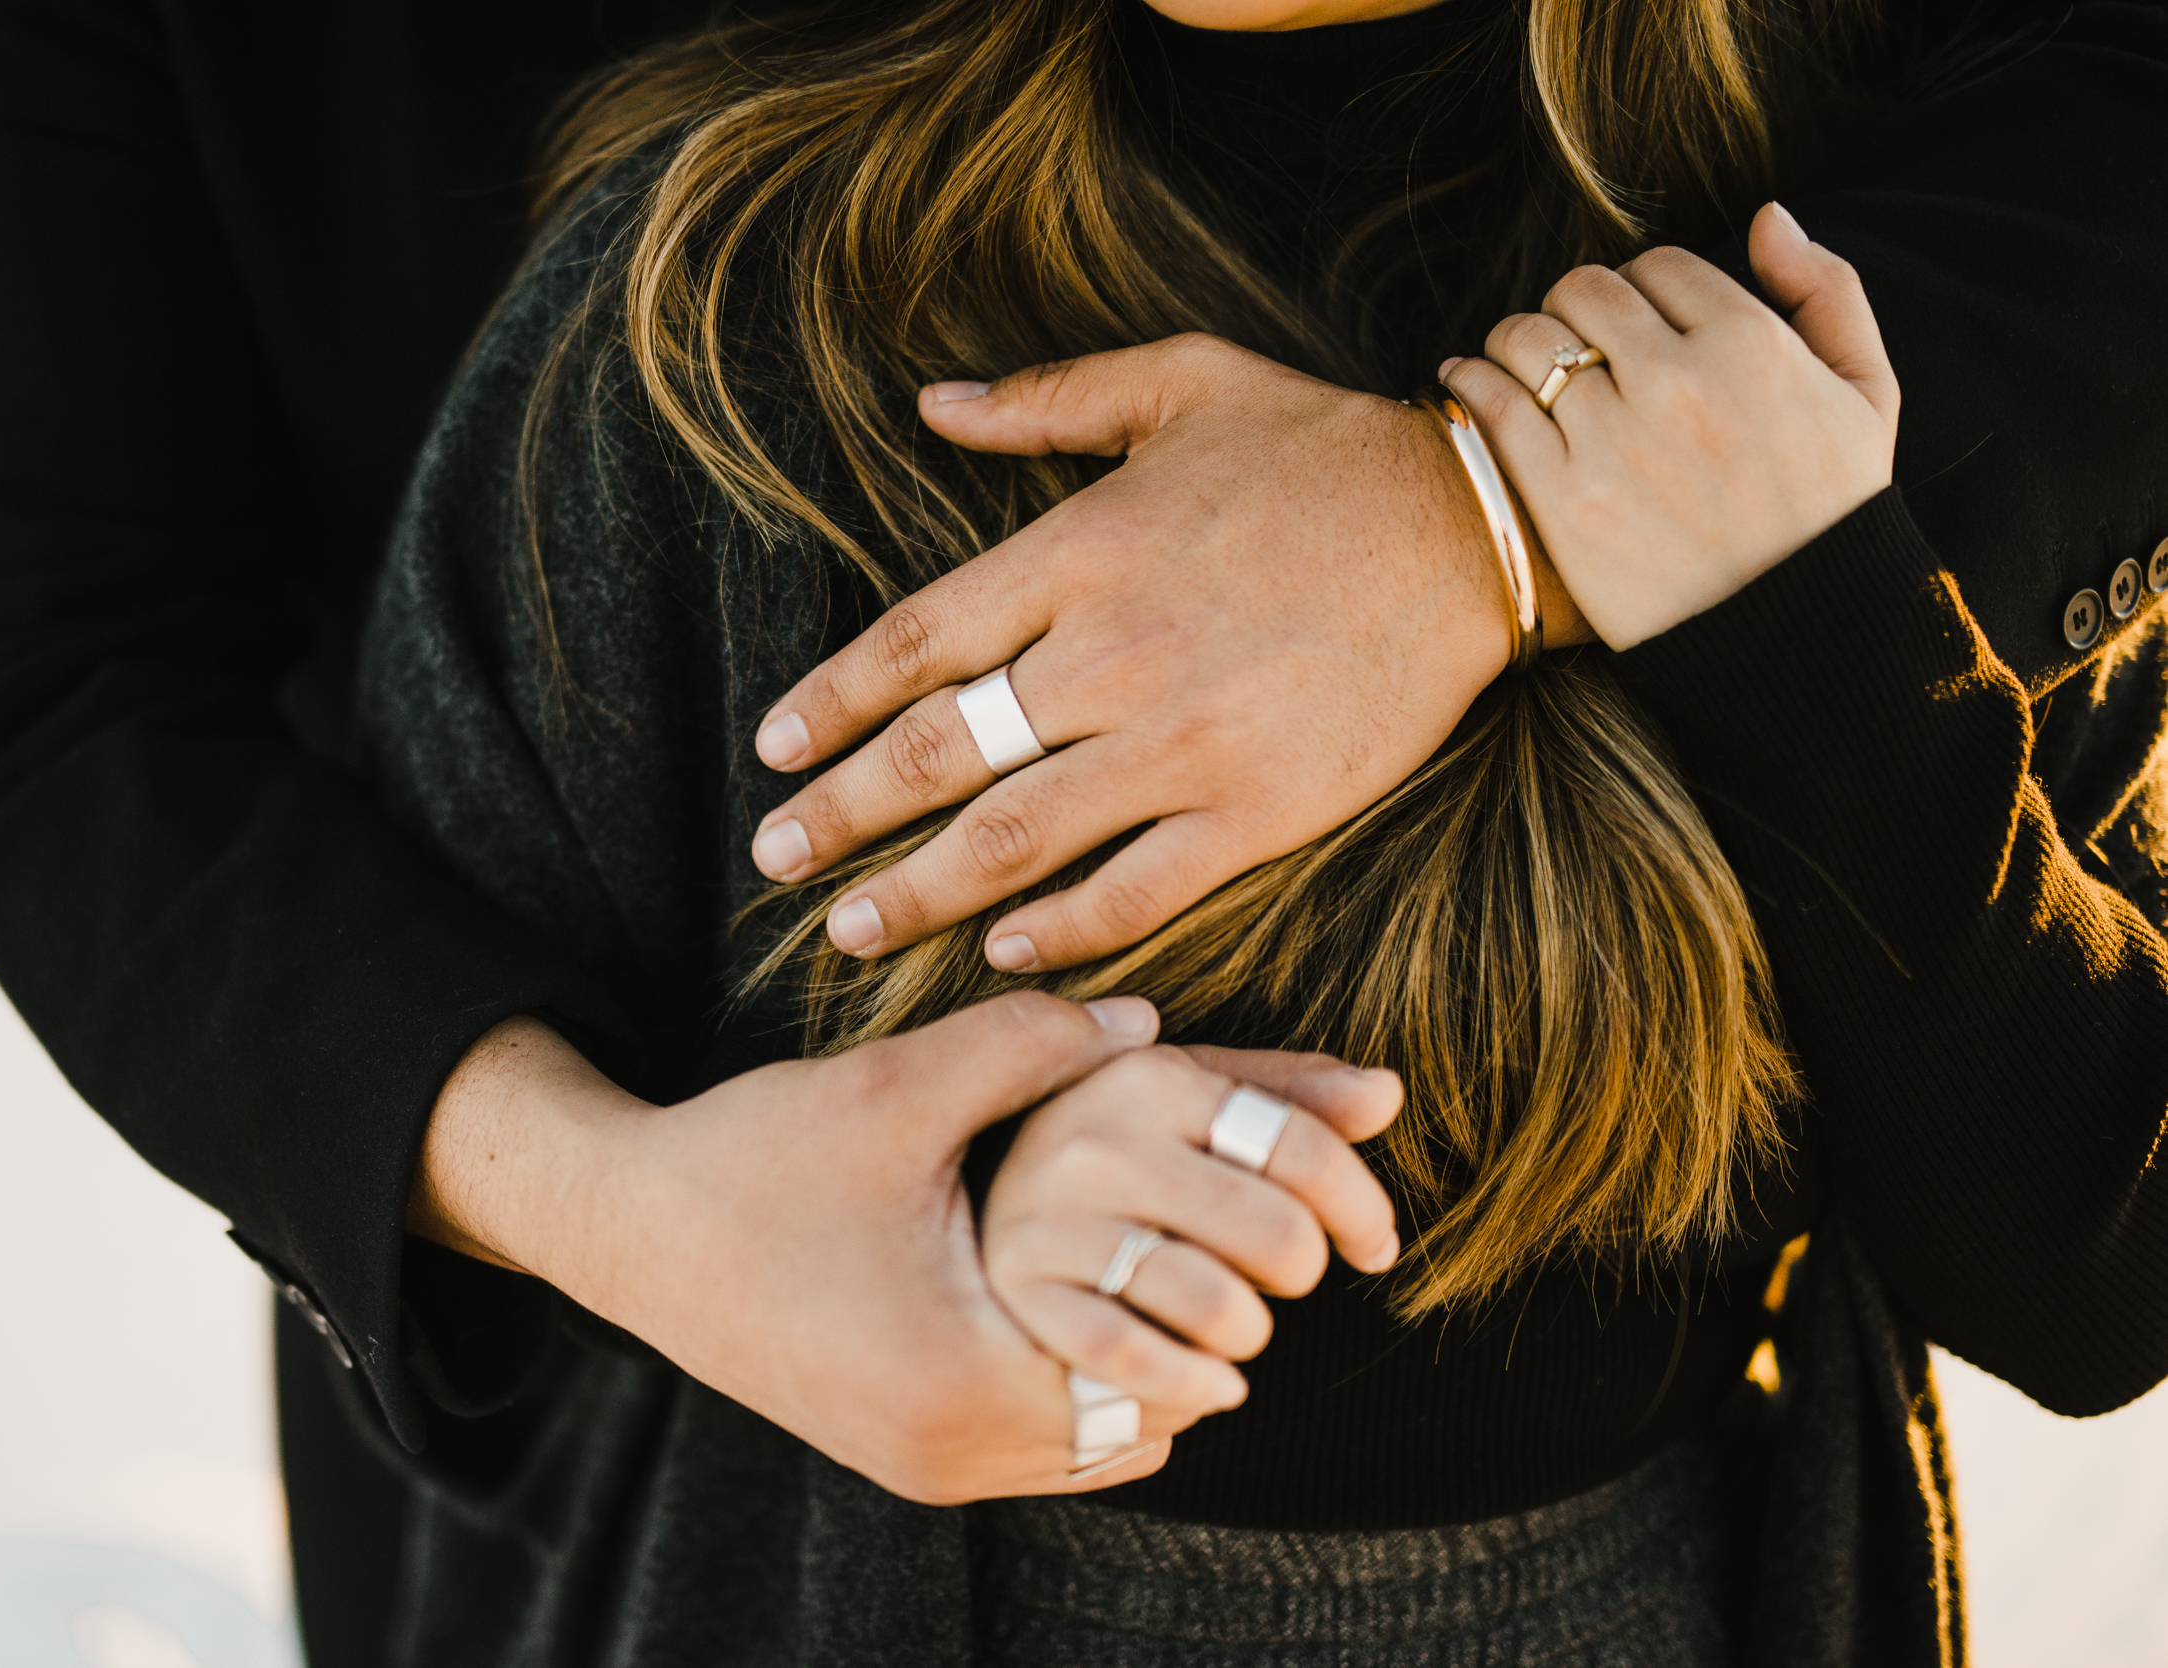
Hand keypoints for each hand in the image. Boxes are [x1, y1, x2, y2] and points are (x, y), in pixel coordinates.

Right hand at [409, 994, 1400, 1503]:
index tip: (1241, 1216)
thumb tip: (1154, 1025)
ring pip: (1098, 1445)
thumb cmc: (754, 1157)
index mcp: (963, 1378)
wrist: (622, 1224)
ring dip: (1138, 1361)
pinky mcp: (900, 1458)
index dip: (1217, 1286)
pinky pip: (1039, 1448)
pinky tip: (1076, 1291)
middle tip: (1220, 1237)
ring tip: (1158, 1258)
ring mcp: (921, 1469)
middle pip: (1147, 1423)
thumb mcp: (898, 1089)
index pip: (1166, 1369)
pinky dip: (1078, 1381)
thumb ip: (1034, 1047)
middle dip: (1193, 1331)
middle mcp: (948, 1456)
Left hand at [747, 335, 1589, 972]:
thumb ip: (1045, 403)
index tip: (775, 749)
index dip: (831, 703)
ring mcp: (1185, 743)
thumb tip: (930, 403)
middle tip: (775, 858)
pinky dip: (1060, 930)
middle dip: (843, 815)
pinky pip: (1134, 891)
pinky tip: (1002, 951)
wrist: (1474, 527)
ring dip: (921, 892)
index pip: (916, 644)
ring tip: (849, 928)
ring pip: (1017, 838)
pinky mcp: (1257, 812)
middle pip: (941, 754)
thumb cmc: (1319, 450)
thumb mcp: (1178, 383)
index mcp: (1080, 552)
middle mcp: (1114, 655)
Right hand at [981, 1044, 1400, 1439]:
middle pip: (1278, 1234)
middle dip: (1299, 1271)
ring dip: (1248, 1334)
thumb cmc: (1091, 1153)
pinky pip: (1141, 1365)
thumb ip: (1282, 1093)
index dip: (1362, 1205)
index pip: (1300, 1146)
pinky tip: (1209, 1381)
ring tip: (1231, 1325)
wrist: (931, 1206)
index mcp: (1145, 1077)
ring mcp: (1048, 1225)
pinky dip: (1195, 1385)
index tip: (1374, 1245)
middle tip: (1272, 1279)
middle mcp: (1093, 1142)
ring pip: (1219, 1307)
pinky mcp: (1019, 1303)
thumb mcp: (1174, 1100)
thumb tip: (1388, 1094)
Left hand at [1443, 202, 1898, 649]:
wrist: (1797, 635)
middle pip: (1583, 291)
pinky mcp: (1562, 500)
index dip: (1640, 287)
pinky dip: (1468, 381)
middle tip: (1572, 340)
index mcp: (1751, 345)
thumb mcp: (1867, 394)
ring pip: (1526, 338)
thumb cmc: (1834, 513)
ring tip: (1518, 362)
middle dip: (1575, 307)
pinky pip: (1491, 407)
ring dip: (1516, 340)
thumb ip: (1826, 291)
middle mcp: (1677, 382)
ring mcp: (1613, 441)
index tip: (1632, 321)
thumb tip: (1766, 217)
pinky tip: (1465, 381)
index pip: (1659, 267)